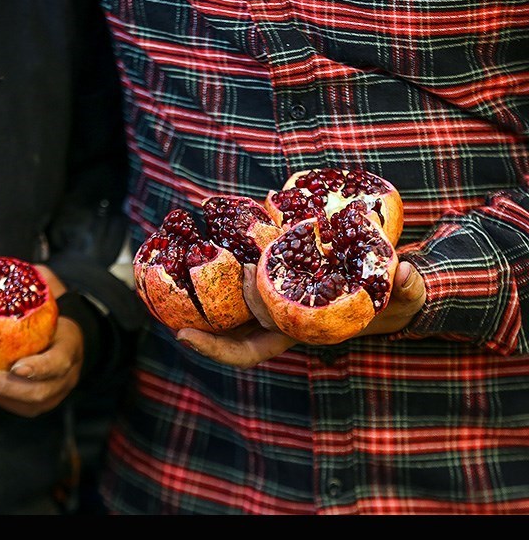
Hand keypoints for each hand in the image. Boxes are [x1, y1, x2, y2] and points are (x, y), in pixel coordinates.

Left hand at [0, 264, 83, 416]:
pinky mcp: (43, 402)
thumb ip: (23, 275)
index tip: (16, 366)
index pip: (59, 361)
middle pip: (41, 390)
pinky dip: (2, 400)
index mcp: (71, 345)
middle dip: (8, 387)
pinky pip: (23, 408)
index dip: (40, 367)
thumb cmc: (54, 311)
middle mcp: (68, 374)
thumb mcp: (46, 288)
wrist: (72, 335)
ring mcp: (57, 391)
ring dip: (0, 396)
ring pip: (30, 404)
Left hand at [176, 261, 425, 367]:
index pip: (250, 352)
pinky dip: (227, 260)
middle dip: (205, 305)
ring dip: (207, 285)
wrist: (396, 285)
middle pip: (229, 323)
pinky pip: (245, 273)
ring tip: (184, 255)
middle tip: (188, 273)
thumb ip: (407, 287)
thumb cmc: (398, 299)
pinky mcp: (281, 273)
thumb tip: (403, 274)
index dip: (216, 350)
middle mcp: (282, 318)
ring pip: (231, 300)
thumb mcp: (406, 296)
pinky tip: (212, 236)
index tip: (182, 335)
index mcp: (300, 331)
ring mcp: (278, 297)